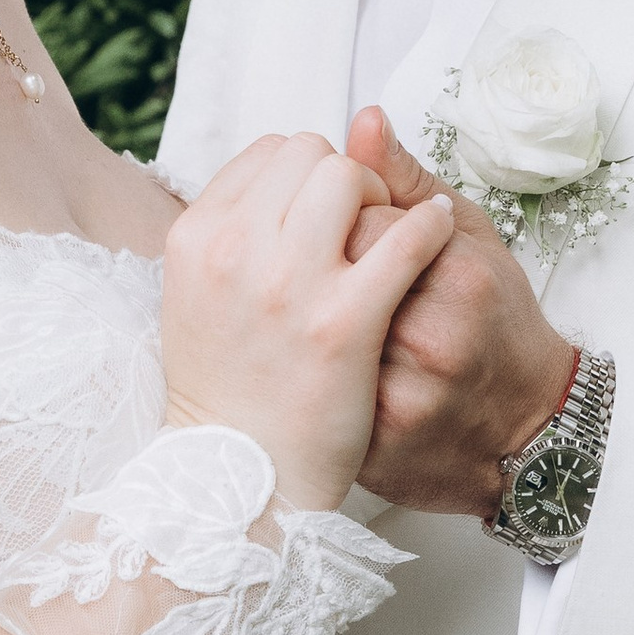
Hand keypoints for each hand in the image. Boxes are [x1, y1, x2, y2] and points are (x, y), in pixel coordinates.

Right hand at [160, 133, 460, 513]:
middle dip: (344, 178)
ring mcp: (288, 285)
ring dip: (381, 197)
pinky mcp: (344, 322)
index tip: (324, 210)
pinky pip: (405, 237)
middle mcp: (234, 250)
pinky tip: (437, 237)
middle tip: (361, 222)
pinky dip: (430, 227)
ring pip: (349, 179)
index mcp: (196, 238)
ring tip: (394, 233)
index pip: (267, 155)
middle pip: (309, 154)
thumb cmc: (228, 389)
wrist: (242, 479)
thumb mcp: (204, 296)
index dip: (306, 175)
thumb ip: (233, 224)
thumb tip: (270, 160)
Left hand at [343, 106, 579, 514]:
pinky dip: (307, 370)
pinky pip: (312, 390)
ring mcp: (399, 397)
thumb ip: (408, 181)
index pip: (357, 220)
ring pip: (313, 335)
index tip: (357, 234)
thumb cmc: (495, 322)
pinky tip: (319, 360)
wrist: (523, 430)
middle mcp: (429, 338)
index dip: (345, 223)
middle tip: (339, 279)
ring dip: (310, 318)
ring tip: (330, 317)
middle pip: (328, 277)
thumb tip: (364, 119)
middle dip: (323, 271)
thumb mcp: (469, 238)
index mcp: (454, 276)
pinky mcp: (371, 444)